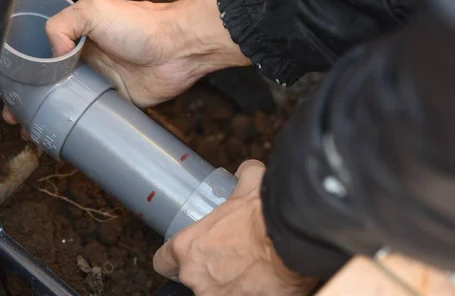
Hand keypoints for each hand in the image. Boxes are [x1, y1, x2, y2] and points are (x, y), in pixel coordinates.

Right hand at [3, 0, 248, 124]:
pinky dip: (74, 125)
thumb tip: (50, 55)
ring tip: (30, 130)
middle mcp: (84, 58)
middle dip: (29, 98)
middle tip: (14, 116)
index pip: (40, 52)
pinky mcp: (113, 101)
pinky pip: (89, 115)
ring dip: (48, 114)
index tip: (7, 87)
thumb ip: (63, 24)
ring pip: (65, 101)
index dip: (23, 69)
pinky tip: (59, 137)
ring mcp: (98, 81)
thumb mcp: (93, 10)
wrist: (178, 48)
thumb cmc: (140, 25)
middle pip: (48, 80)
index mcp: (76, 35)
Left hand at [153, 160, 318, 295]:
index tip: (187, 256)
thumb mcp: (249, 184)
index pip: (163, 262)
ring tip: (249, 272)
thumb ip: (242, 176)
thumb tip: (245, 171)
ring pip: (214, 292)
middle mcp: (195, 278)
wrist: (292, 242)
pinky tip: (260, 284)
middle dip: (208, 271)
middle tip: (230, 259)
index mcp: (187, 248)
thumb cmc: (264, 215)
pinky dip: (246, 292)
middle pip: (191, 279)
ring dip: (227, 284)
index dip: (174, 259)